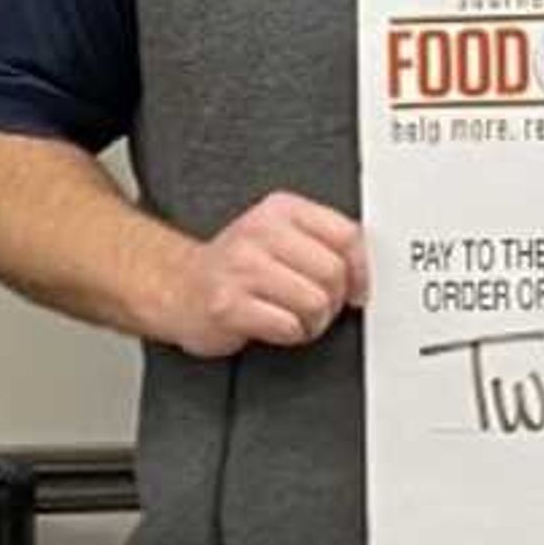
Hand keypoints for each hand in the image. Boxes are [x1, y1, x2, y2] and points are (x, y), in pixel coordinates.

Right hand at [169, 191, 367, 356]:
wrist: (178, 287)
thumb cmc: (237, 267)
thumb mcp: (280, 235)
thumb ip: (322, 241)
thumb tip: (365, 269)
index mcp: (280, 209)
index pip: (346, 234)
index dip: (361, 269)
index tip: (356, 287)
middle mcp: (259, 232)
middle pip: (334, 272)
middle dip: (333, 300)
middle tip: (315, 306)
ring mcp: (241, 267)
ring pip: (315, 302)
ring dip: (312, 321)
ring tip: (292, 316)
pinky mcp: (228, 304)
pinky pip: (288, 326)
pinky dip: (290, 335)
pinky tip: (273, 325)